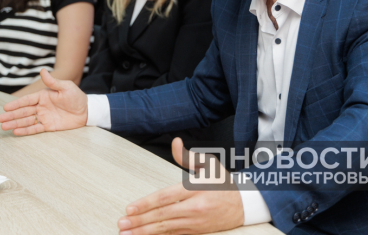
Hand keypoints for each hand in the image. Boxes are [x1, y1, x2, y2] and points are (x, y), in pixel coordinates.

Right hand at [0, 69, 87, 135]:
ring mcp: (44, 117)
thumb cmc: (76, 97)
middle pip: (24, 112)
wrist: (86, 111)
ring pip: (27, 121)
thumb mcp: (66, 87)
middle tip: (0, 119)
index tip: (5, 107)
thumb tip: (43, 71)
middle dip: (12, 115)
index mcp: (43, 96)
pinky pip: (35, 128)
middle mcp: (41, 107)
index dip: (16, 104)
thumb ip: (53, 82)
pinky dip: (26, 130)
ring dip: (15, 123)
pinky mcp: (49, 126)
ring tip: (4, 127)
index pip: (27, 100)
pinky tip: (16, 131)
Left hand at [117, 138, 243, 233]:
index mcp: (195, 189)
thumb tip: (175, 142)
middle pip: (162, 215)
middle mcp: (194, 208)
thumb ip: (188, 156)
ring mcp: (195, 222)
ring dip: (145, 232)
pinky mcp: (196, 231)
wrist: (244, 205)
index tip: (130, 208)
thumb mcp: (209, 164)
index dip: (147, 204)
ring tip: (127, 234)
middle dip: (140, 221)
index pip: (166, 197)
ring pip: (166, 229)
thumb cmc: (224, 183)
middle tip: (122, 223)